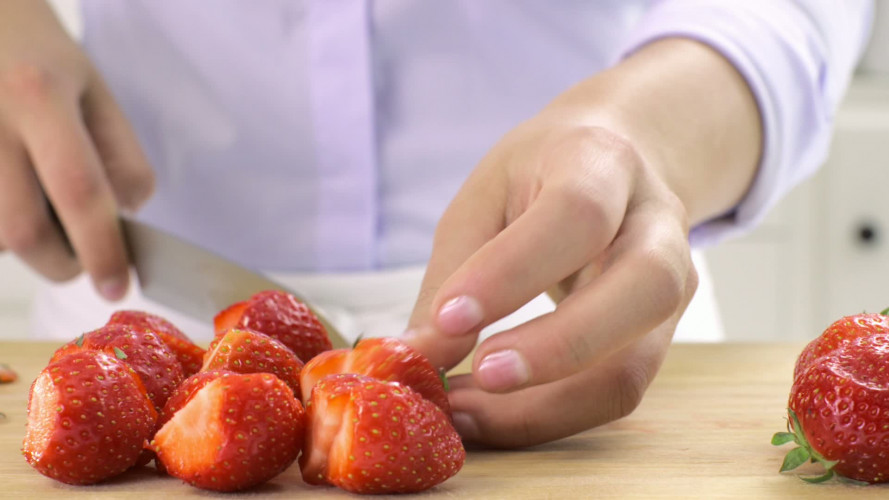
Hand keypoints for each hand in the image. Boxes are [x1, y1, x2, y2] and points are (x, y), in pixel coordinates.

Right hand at [0, 0, 152, 299]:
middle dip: (61, 263)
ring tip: (35, 198)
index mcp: (39, 97)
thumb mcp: (93, 87)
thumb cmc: (34, 52)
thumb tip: (123, 220)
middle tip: (81, 256)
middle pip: (21, 231)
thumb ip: (119, 155)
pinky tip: (12, 192)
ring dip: (23, 241)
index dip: (102, 248)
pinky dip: (0, 227)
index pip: (79, 190)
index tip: (118, 286)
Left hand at [404, 39, 761, 447]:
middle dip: (558, 348)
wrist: (618, 165)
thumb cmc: (542, 175)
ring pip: (633, 365)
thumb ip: (454, 272)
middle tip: (479, 377)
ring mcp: (673, 286)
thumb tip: (418, 357)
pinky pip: (613, 393)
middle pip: (644, 290)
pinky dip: (550, 416)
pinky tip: (493, 414)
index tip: (448, 320)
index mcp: (602, 163)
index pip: (576, 216)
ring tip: (465, 412)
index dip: (513, 273)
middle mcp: (656, 225)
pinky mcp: (658, 337)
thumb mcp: (487, 196)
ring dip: (546, 407)